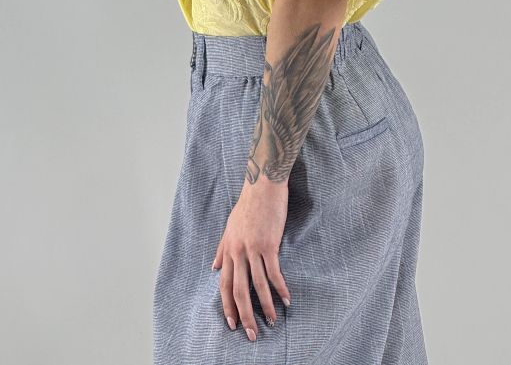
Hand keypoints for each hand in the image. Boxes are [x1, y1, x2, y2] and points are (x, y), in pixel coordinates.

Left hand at [211, 178, 291, 340]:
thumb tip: (214, 268)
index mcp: (228, 249)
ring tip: (272, 321)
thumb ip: (222, 249)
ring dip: (266, 306)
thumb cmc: (248, 205)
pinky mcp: (269, 244)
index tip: (232, 324)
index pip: (225, 285)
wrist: (262, 186)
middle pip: (239, 291)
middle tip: (251, 334)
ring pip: (258, 285)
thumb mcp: (229, 227)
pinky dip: (280, 288)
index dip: (228, 306)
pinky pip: (274, 272)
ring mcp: (253, 249)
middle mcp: (238, 252)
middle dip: (245, 315)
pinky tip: (286, 300)